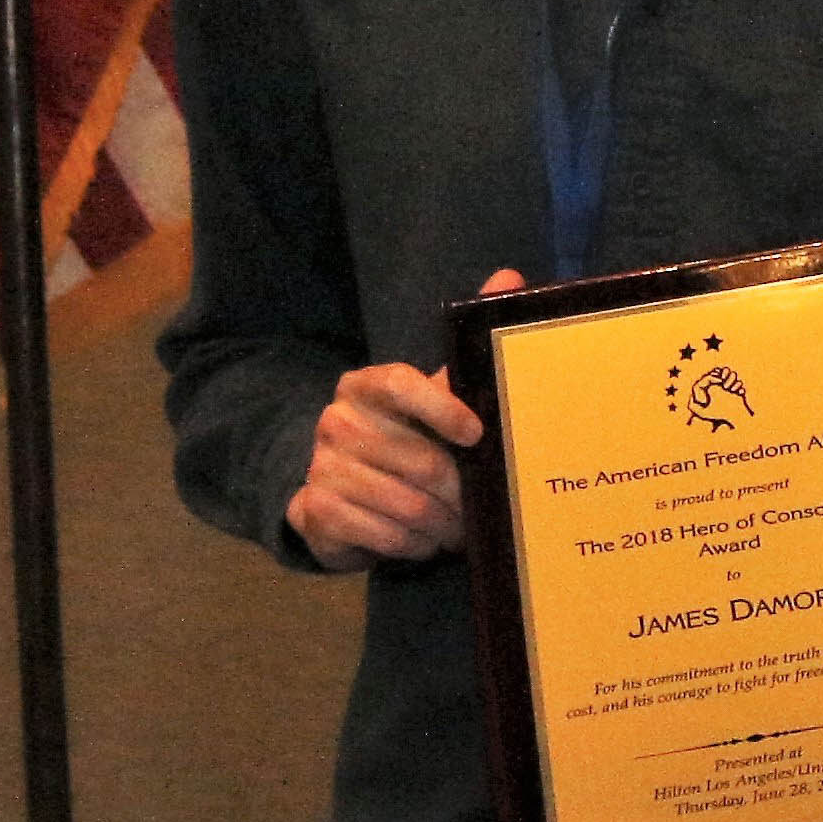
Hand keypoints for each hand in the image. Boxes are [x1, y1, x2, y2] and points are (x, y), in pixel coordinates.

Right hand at [287, 268, 522, 567]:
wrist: (342, 493)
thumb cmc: (409, 440)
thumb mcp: (437, 398)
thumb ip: (467, 349)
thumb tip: (508, 277)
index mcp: (367, 385)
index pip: (401, 384)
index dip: (441, 409)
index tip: (478, 435)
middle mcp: (337, 420)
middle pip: (418, 459)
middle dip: (459, 493)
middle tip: (480, 507)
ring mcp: (320, 466)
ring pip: (405, 503)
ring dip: (440, 523)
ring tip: (455, 527)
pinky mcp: (314, 511)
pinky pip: (382, 534)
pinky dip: (412, 544)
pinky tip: (421, 539)